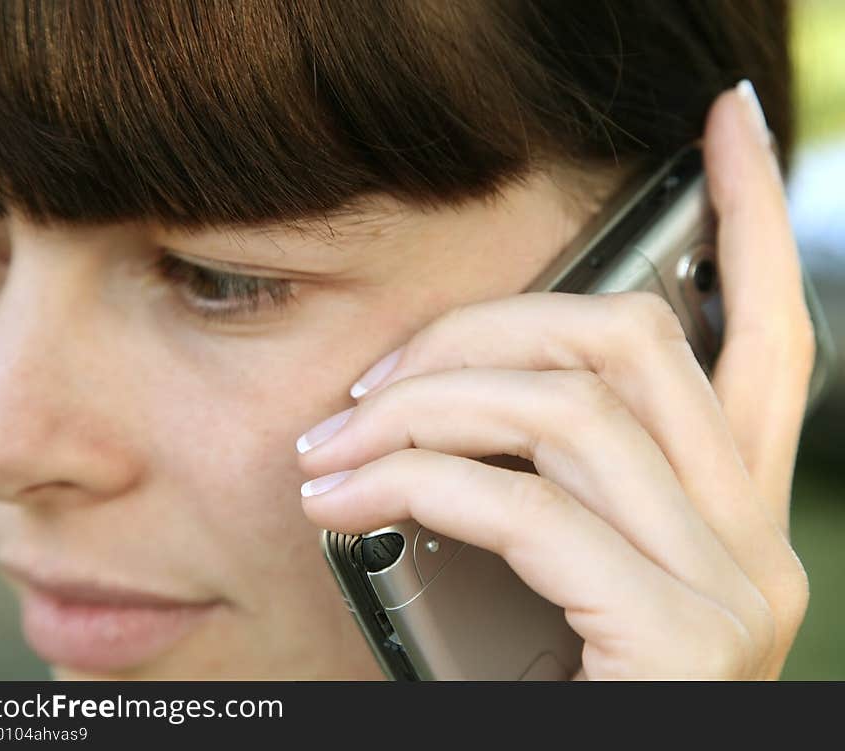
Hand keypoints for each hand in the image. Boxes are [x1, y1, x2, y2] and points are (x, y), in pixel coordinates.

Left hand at [295, 82, 815, 679]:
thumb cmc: (545, 690)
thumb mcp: (556, 565)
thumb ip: (539, 476)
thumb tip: (441, 398)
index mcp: (727, 508)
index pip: (766, 331)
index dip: (751, 213)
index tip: (721, 120)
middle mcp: (750, 536)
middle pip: (632, 343)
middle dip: (483, 329)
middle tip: (371, 380)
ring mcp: (726, 588)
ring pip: (570, 408)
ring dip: (424, 409)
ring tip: (329, 450)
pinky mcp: (676, 637)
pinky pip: (527, 504)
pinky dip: (418, 485)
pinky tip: (343, 506)